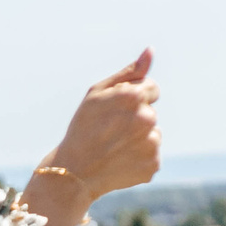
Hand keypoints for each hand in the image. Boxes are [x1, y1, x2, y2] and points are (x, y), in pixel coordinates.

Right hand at [42, 49, 161, 209]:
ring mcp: (151, 143)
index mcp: (134, 97)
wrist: (72, 173)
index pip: (151, 89)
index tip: (115, 111)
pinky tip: (118, 162)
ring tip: (113, 149)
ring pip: (153, 134)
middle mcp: (147, 119)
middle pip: (151, 113)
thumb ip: (128, 73)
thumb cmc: (82, 128)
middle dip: (135, 119)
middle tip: (109, 133)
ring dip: (138, 139)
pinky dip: (138, 159)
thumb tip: (150, 51)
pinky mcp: (153, 164)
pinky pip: (151, 155)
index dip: (132, 98)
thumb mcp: (97, 94)